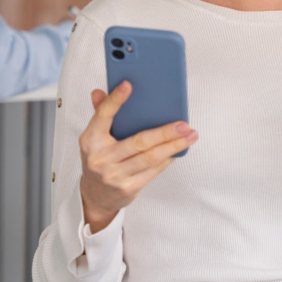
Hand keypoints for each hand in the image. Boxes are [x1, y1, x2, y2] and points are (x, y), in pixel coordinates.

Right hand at [78, 81, 197, 232]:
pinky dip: (168, 159)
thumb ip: (99, 114)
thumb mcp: (94, 138)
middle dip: (164, 132)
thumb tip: (99, 92)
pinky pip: (153, 171)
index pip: (103, 115)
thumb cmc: (99, 159)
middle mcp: (101, 158)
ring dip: (173, 146)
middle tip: (183, 124)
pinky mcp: (128, 188)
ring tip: (190, 136)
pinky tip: (179, 150)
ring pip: (150, 157)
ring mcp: (114, 175)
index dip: (115, 100)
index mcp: (91, 140)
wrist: (95, 196)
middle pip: (138, 141)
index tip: (128, 85)